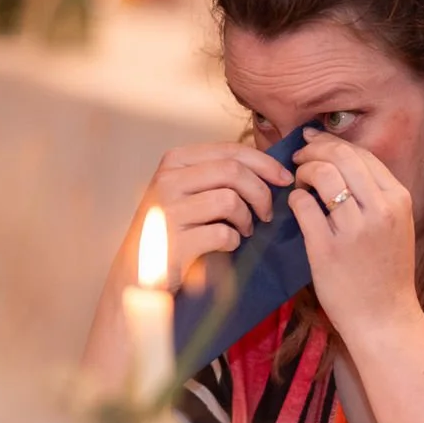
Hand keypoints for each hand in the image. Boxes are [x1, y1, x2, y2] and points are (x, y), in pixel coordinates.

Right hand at [135, 143, 291, 288]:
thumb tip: (271, 167)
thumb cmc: (174, 228)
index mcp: (175, 161)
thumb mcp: (190, 190)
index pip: (230, 150)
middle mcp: (167, 180)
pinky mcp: (174, 242)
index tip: (284, 179)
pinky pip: (223, 233)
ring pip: (230, 201)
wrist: (139, 271)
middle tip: (267, 213)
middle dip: (261, 192)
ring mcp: (168, 210)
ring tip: (243, 231)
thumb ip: (219, 174)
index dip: (265, 163)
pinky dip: (233, 241)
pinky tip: (226, 245)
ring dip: (247, 219)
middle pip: (233, 172)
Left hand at [287, 130, 419, 341]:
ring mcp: (353, 229)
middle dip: (314, 150)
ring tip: (297, 182)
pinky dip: (294, 199)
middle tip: (299, 156)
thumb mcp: (396, 226)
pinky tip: (295, 206)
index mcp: (398, 200)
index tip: (315, 142)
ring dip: (302, 172)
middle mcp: (379, 209)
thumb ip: (376, 195)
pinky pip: (303, 205)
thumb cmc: (387, 273)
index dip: (333, 143)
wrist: (385, 319)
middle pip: (340, 157)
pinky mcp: (327, 248)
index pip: (362, 154)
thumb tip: (342, 162)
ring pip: (321, 175)